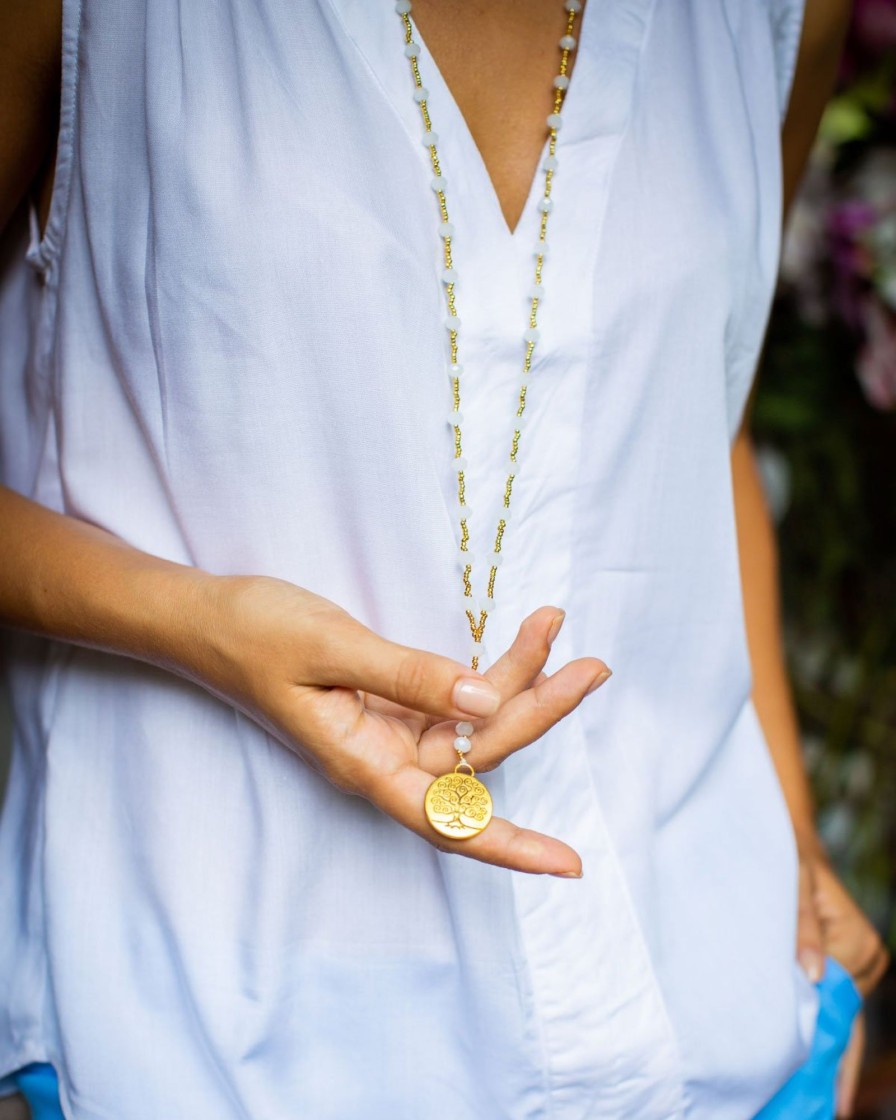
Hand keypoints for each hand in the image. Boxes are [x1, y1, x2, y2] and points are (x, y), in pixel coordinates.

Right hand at [198, 576, 609, 875]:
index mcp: (363, 764)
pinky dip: (488, 668)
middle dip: (537, 712)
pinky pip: (453, 697)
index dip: (508, 847)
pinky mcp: (391, 703)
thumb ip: (407, 674)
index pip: (447, 821)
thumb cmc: (255, 635)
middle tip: (590, 668)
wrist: (209, 618)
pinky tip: (520, 640)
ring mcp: (390, 731)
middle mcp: (384, 757)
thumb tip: (484, 699)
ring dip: (519, 679)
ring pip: (472, 722)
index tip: (567, 866)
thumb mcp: (331, 647)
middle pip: (477, 756)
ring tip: (556, 628)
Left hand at [796, 837, 889, 1116]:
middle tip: (817, 1111)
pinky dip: (825, 1030)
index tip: (817, 1093)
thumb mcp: (789, 887)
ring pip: (842, 1016)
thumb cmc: (785, 856)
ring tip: (810, 1098)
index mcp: (857, 945)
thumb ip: (801, 931)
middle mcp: (865, 958)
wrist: (787, 834)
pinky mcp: (845, 961)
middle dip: (832, 1068)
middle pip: (849, 1023)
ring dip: (827, 1049)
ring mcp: (859, 962)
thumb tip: (812, 976)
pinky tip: (815, 1066)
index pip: (840, 1009)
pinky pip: (835, 1003)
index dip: (825, 1050)